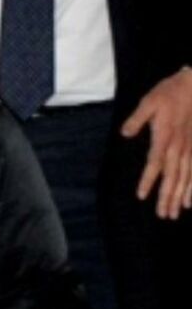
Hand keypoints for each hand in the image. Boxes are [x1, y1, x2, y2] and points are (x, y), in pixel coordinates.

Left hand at [121, 66, 191, 219]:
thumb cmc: (169, 93)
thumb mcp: (149, 101)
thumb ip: (137, 118)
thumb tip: (124, 133)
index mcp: (165, 136)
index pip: (155, 163)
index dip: (148, 180)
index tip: (141, 196)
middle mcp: (179, 146)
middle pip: (172, 176)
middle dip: (167, 197)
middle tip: (163, 215)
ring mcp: (191, 148)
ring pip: (185, 177)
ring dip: (180, 196)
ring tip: (175, 213)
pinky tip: (190, 201)